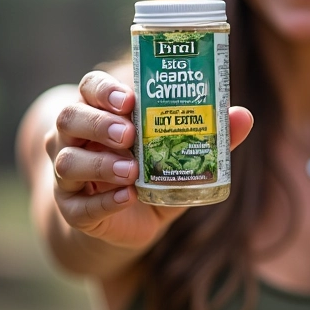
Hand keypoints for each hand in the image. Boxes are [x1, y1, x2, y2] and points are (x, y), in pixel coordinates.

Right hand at [46, 70, 252, 251]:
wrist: (127, 222)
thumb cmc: (152, 172)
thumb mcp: (179, 153)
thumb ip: (208, 135)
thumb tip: (243, 116)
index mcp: (100, 112)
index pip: (90, 88)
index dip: (104, 90)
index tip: (129, 99)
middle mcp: (75, 138)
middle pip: (70, 118)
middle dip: (98, 123)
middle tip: (129, 133)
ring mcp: (67, 175)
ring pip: (66, 161)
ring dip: (99, 164)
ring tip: (131, 169)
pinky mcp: (72, 209)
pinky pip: (78, 206)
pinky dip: (103, 202)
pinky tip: (127, 197)